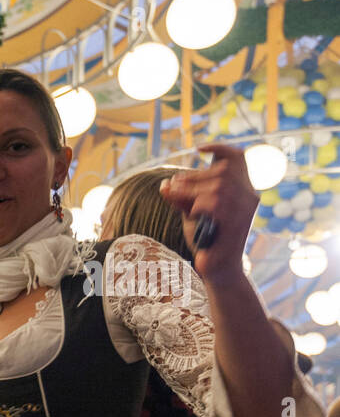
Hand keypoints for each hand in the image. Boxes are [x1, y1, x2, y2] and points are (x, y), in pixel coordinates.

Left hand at [159, 144, 257, 286]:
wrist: (216, 268)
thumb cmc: (205, 240)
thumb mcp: (192, 212)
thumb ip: (184, 195)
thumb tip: (166, 184)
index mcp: (243, 190)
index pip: (238, 158)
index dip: (220, 148)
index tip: (199, 148)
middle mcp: (249, 196)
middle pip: (222, 170)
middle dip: (192, 177)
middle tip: (173, 188)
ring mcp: (245, 208)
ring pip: (217, 186)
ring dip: (192, 192)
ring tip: (179, 201)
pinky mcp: (237, 220)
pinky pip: (213, 202)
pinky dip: (197, 205)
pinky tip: (193, 214)